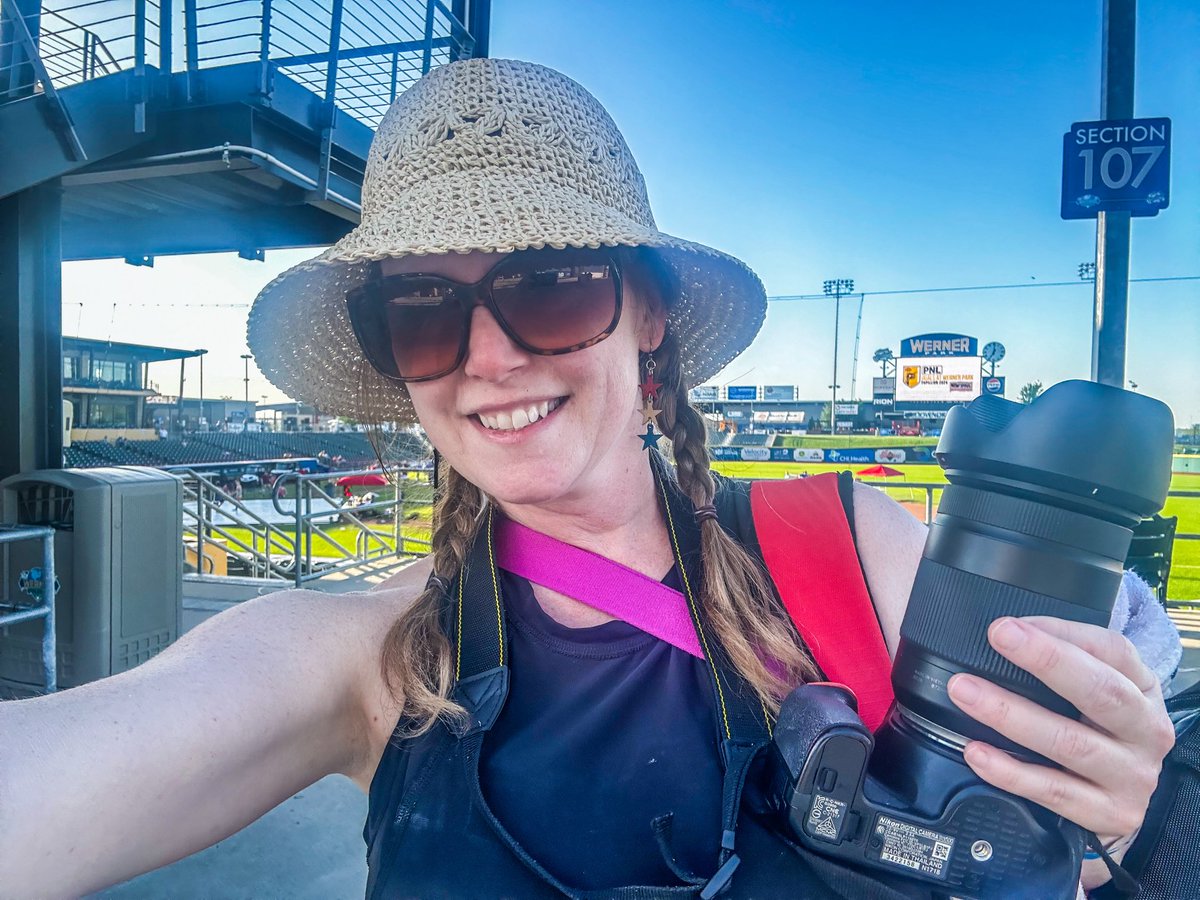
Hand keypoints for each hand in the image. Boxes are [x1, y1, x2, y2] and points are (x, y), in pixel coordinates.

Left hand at [946, 616, 1174, 845]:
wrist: (1121, 803)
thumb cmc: (1098, 731)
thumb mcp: (1097, 690)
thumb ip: (1064, 660)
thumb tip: (1005, 633)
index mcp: (1143, 689)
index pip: (1111, 650)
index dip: (1060, 633)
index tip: (1010, 624)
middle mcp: (1146, 731)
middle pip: (1100, 692)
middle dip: (1046, 661)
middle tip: (999, 638)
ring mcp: (1131, 777)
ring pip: (1068, 743)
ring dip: (1010, 714)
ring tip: (965, 692)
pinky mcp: (1110, 815)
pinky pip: (1052, 791)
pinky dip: (1010, 771)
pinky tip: (977, 752)